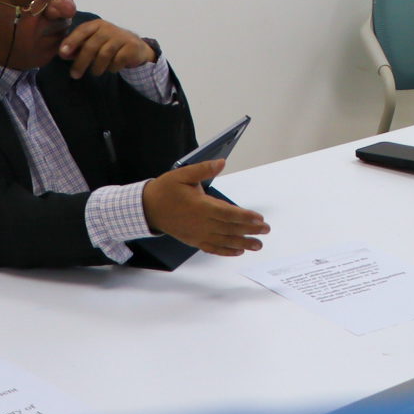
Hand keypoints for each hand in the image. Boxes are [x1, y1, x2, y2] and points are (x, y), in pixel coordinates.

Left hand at [58, 17, 155, 78]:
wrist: (136, 47)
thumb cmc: (109, 45)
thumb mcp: (94, 43)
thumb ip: (79, 47)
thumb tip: (63, 54)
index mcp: (97, 25)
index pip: (82, 30)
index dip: (72, 41)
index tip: (62, 53)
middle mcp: (109, 28)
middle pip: (91, 46)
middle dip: (81, 62)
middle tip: (74, 75)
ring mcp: (121, 37)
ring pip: (104, 55)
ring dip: (97, 67)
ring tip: (96, 72)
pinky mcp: (132, 47)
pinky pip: (118, 61)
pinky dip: (112, 68)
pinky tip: (112, 68)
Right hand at [142, 161, 269, 255]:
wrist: (148, 208)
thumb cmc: (166, 190)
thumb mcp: (183, 174)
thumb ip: (203, 169)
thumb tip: (221, 162)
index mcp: (200, 206)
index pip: (228, 213)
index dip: (245, 217)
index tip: (259, 219)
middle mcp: (201, 223)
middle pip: (230, 228)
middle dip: (250, 230)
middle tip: (266, 231)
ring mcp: (197, 233)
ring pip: (224, 240)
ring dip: (242, 243)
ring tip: (257, 245)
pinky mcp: (193, 240)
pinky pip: (212, 248)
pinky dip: (225, 251)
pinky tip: (237, 251)